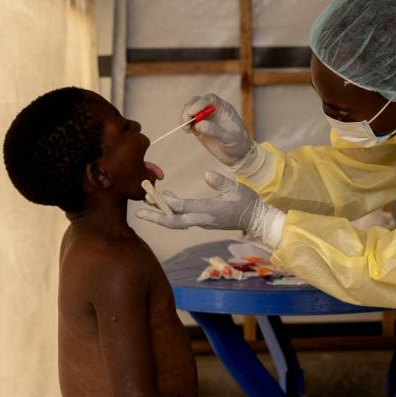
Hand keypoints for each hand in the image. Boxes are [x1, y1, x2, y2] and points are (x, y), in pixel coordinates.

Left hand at [136, 172, 282, 241]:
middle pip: (173, 222)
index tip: (150, 199)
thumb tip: (207, 174)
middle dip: (155, 217)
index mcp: (208, 211)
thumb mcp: (237, 188)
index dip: (165, 204)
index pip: (181, 208)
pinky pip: (183, 217)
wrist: (256, 219)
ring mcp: (202, 220)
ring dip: (161, 213)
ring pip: (176, 221)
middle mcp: (201, 219)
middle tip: (139, 212)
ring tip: (147, 202)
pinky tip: (167, 199)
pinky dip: (172, 211)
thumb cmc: (247, 202)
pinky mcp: (203, 219)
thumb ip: (221, 181)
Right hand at [182, 94, 257, 168]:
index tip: (193, 112)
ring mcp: (204, 118)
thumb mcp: (229, 136)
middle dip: (189, 109)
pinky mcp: (198, 127)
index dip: (200, 103)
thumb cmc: (237, 142)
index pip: (210, 99)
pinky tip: (188, 131)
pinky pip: (188, 122)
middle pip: (196, 102)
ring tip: (187, 128)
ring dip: (185, 117)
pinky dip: (185, 125)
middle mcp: (212, 110)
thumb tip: (199, 124)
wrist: (236, 155)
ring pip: (190, 110)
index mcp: (223, 107)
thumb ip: (215, 129)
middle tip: (187, 121)